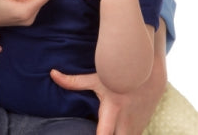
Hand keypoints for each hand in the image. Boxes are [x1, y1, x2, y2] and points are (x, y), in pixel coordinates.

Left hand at [50, 58, 165, 134]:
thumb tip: (52, 74)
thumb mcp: (95, 78)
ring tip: (107, 129)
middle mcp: (126, 121)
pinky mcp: (143, 125)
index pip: (104, 134)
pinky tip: (116, 131)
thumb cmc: (117, 73)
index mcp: (113, 110)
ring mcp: (137, 125)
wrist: (147, 71)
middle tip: (99, 131)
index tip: (89, 134)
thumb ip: (73, 81)